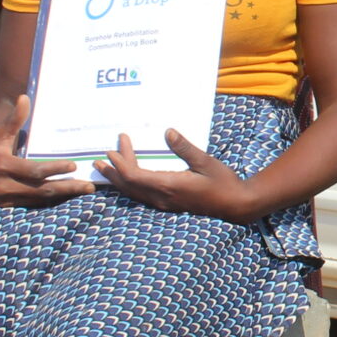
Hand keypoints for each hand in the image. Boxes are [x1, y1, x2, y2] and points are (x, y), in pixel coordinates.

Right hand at [0, 95, 93, 206]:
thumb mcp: (0, 132)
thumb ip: (14, 118)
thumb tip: (23, 98)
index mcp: (3, 164)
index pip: (33, 170)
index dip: (53, 169)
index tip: (73, 166)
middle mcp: (4, 184)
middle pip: (41, 188)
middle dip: (66, 187)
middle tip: (89, 186)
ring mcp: (6, 198)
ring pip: (40, 199)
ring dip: (63, 195)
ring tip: (84, 190)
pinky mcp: (9, 206)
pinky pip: (34, 204)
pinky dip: (51, 201)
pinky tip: (68, 196)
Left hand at [95, 128, 261, 222]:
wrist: (235, 205)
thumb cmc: (222, 182)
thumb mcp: (205, 162)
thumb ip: (185, 148)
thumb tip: (168, 132)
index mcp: (168, 186)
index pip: (134, 176)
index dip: (121, 162)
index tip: (116, 146)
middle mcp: (162, 198)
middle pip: (129, 185)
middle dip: (113, 171)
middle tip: (100, 158)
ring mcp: (164, 204)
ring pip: (133, 194)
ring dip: (118, 181)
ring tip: (106, 169)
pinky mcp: (168, 205)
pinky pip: (141, 197)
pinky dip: (129, 187)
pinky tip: (128, 181)